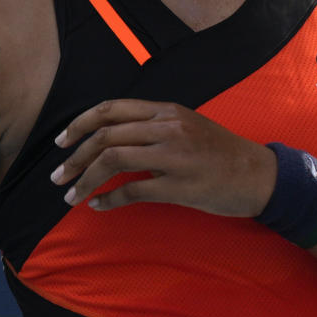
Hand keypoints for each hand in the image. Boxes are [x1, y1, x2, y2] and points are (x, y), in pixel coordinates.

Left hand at [50, 99, 276, 216]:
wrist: (259, 175)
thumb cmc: (220, 153)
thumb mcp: (186, 126)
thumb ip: (152, 126)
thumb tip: (111, 138)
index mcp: (166, 111)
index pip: (111, 109)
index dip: (79, 124)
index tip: (61, 142)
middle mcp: (167, 127)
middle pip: (105, 136)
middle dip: (74, 158)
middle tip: (57, 177)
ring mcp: (174, 156)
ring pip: (113, 160)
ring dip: (85, 180)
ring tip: (71, 195)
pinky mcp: (179, 186)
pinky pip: (133, 191)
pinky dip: (109, 200)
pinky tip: (99, 207)